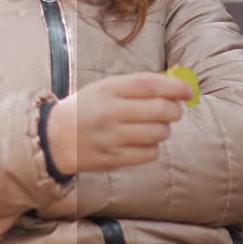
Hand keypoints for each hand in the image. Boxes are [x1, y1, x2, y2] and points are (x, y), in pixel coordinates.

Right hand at [47, 71, 193, 174]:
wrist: (53, 138)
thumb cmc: (87, 109)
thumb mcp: (105, 89)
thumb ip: (137, 86)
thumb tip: (176, 87)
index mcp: (107, 89)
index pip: (148, 84)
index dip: (174, 87)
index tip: (189, 92)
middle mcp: (109, 112)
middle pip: (159, 110)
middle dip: (174, 110)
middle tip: (174, 111)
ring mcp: (110, 138)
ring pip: (157, 133)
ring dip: (164, 130)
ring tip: (154, 127)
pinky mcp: (111, 159)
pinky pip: (148, 154)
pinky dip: (152, 148)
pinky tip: (142, 143)